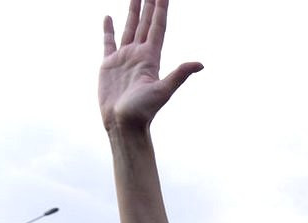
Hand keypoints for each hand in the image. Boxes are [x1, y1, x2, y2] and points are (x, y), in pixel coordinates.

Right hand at [99, 0, 203, 131]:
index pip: (158, 26)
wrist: (124, 125)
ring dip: (132, 11)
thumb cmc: (143, 111)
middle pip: (145, 23)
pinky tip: (108, 16)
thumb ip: (179, 75)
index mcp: (152, 57)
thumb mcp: (163, 91)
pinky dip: (108, 29)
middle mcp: (139, 54)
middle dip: (148, 4)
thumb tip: (200, 64)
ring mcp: (124, 58)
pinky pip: (108, 41)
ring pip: (129, 27)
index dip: (160, 9)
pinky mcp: (109, 65)